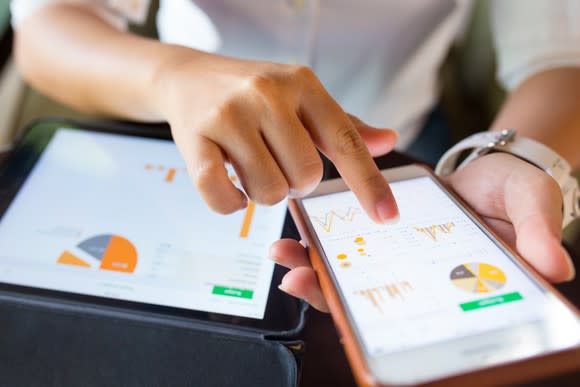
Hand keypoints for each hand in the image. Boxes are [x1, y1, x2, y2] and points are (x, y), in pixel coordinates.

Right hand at [155, 54, 397, 220]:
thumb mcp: (302, 98)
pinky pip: (221, 194)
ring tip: (253, 168)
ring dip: (265, 193)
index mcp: (303, 86)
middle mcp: (267, 95)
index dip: (369, 183)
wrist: (190, 76)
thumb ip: (342, 126)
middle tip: (279, 165)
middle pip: (305, 177)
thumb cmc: (253, 93)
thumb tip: (388, 141)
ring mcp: (229, 115)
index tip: (388, 216)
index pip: (346, 141)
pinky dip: (231, 203)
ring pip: (268, 190)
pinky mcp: (195, 138)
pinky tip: (231, 188)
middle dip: (296, 185)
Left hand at [270, 153, 574, 311]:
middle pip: (369, 295)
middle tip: (296, 280)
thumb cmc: (515, 192)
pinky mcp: (382, 225)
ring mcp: (396, 251)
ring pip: (352, 268)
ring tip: (283, 253)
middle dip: (329, 292)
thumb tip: (556, 267)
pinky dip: (326, 232)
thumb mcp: (532, 207)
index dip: (380, 318)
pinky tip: (301, 224)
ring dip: (316, 262)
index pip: (410, 311)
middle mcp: (417, 273)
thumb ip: (538, 233)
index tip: (346, 313)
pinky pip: (351, 234)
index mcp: (451, 281)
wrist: (497, 165)